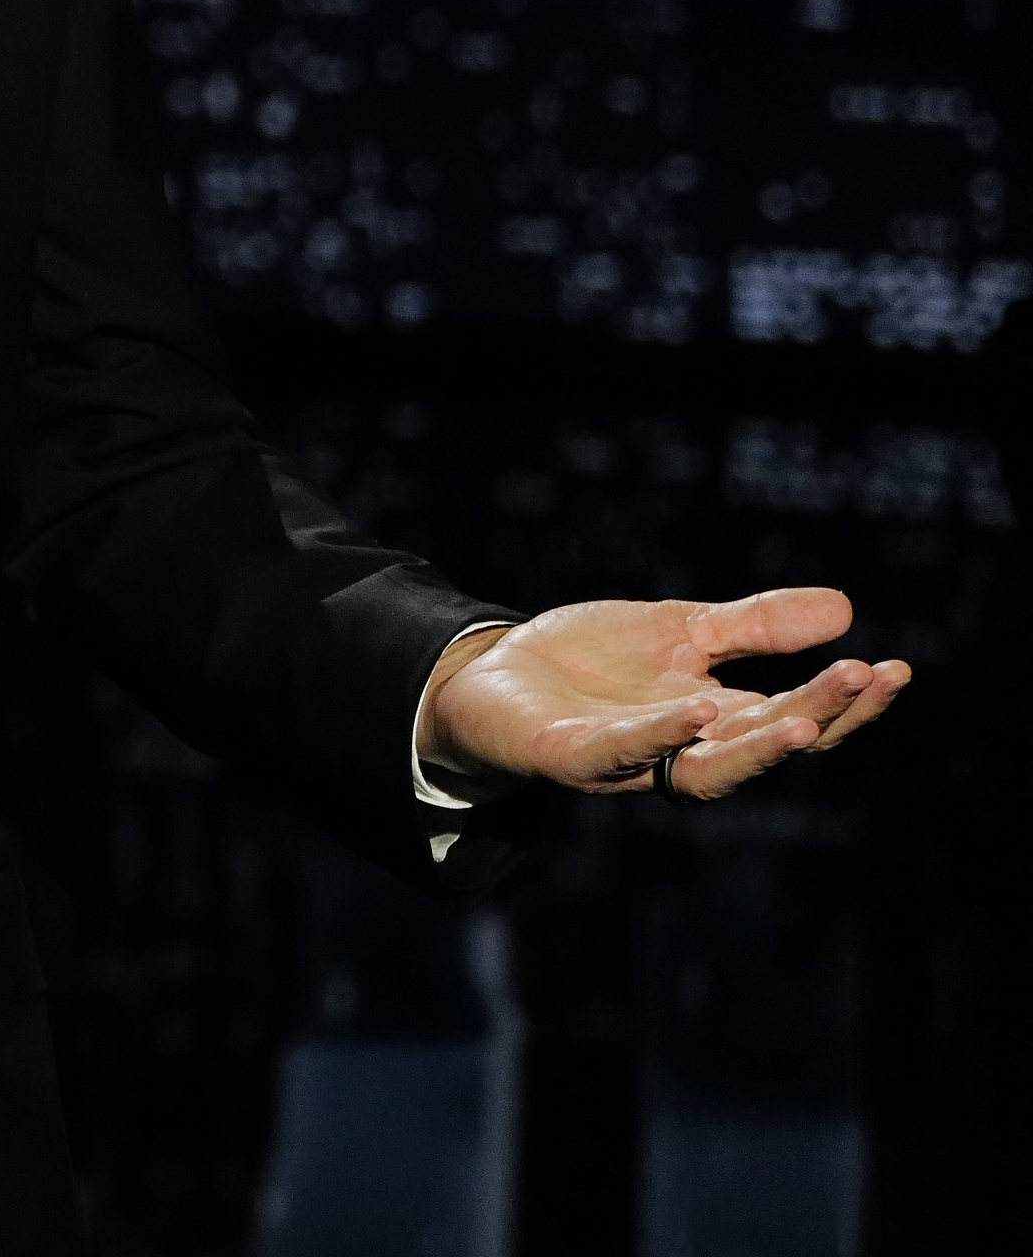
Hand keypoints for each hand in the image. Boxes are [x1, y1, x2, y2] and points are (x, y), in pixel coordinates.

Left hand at [419, 587, 908, 801]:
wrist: (487, 675)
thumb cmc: (587, 662)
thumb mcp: (678, 630)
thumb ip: (753, 627)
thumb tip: (846, 610)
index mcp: (713, 720)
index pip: (794, 720)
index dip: (845, 702)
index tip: (895, 669)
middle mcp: (680, 751)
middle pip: (763, 746)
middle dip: (817, 717)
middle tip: (864, 678)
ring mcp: (628, 760)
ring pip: (706, 772)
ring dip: (756, 749)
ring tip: (803, 725)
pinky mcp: (569, 756)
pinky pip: (620, 754)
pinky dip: (659, 738)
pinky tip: (696, 712)